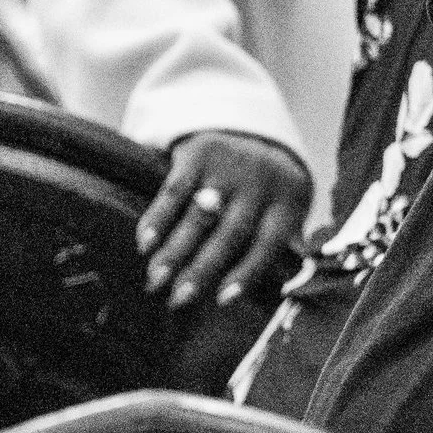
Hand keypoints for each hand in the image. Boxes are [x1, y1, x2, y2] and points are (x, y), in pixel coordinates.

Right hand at [137, 129, 311, 309]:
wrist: (253, 131)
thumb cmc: (268, 192)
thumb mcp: (286, 210)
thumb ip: (282, 247)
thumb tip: (276, 295)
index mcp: (288, 200)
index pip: (270, 242)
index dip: (247, 272)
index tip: (222, 300)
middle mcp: (261, 182)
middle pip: (231, 232)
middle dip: (202, 269)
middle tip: (177, 300)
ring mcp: (230, 165)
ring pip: (200, 215)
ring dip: (174, 250)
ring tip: (155, 280)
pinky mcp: (200, 153)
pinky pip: (175, 191)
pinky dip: (158, 219)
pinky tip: (144, 243)